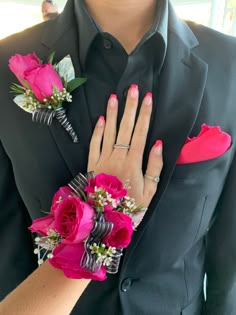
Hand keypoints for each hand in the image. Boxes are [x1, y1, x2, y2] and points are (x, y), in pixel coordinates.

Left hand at [87, 84, 162, 207]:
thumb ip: (155, 166)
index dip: (145, 114)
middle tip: (132, 89)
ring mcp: (103, 159)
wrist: (107, 218)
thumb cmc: (132, 206)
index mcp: (134, 162)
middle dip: (130, 107)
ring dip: (112, 113)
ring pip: (108, 132)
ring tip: (114, 97)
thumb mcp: (150, 190)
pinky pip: (94, 144)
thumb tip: (157, 143)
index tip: (148, 98)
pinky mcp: (92, 164)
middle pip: (125, 127)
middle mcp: (118, 157)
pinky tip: (100, 119)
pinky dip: (97, 131)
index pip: (141, 132)